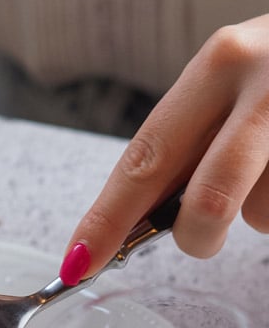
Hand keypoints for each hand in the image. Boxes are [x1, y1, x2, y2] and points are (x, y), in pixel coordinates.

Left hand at [60, 15, 268, 281]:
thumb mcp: (240, 78)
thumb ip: (194, 138)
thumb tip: (139, 218)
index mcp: (219, 64)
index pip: (145, 158)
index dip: (106, 220)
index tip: (76, 263)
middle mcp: (261, 83)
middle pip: (206, 204)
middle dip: (195, 237)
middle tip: (199, 236)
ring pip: (261, 216)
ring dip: (265, 208)